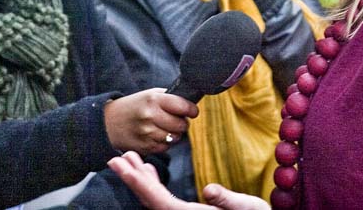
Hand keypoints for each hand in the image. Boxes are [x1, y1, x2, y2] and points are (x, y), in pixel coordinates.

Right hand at [103, 89, 198, 154]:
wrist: (108, 122)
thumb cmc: (134, 106)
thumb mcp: (150, 94)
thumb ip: (170, 97)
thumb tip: (191, 104)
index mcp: (153, 99)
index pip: (183, 106)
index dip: (192, 110)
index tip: (192, 111)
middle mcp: (150, 116)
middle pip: (181, 125)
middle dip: (182, 123)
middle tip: (177, 120)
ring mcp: (147, 133)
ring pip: (175, 138)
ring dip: (174, 134)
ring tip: (166, 128)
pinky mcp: (144, 147)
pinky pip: (165, 148)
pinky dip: (165, 143)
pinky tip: (157, 135)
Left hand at [107, 151, 268, 209]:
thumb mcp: (247, 209)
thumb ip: (227, 201)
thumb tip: (210, 190)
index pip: (157, 200)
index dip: (137, 182)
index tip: (121, 165)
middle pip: (149, 199)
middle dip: (132, 177)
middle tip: (115, 157)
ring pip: (154, 199)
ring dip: (141, 178)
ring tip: (129, 159)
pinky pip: (162, 200)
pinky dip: (153, 183)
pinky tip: (150, 171)